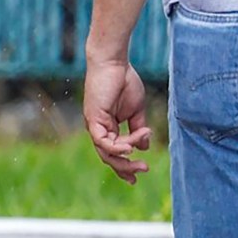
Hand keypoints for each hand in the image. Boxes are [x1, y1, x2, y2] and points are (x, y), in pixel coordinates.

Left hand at [82, 58, 152, 184]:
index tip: (140, 173)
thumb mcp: (136, 110)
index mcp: (108, 128)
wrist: (115, 64)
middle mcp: (99, 129)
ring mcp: (94, 124)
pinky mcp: (93, 118)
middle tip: (144, 170)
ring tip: (141, 162)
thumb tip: (143, 147)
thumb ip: (137, 129)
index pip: (114, 152)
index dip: (125, 165)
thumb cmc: (124, 83)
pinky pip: (103, 140)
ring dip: (124, 160)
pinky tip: (129, 149)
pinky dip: (115, 147)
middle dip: (126, 167)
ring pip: (106, 152)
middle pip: (109, 156)